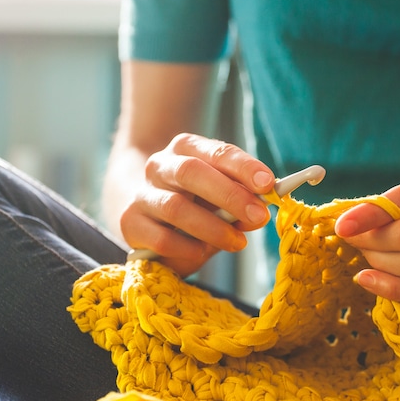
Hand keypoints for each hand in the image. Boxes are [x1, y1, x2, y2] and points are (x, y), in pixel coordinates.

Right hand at [119, 133, 274, 276]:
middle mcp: (160, 165)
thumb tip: (261, 214)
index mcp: (186, 148)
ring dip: (213, 227)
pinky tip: (202, 253)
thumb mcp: (222, 198)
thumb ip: (242, 201)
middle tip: (260, 216)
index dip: (244, 167)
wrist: (148, 216)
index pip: (217, 151)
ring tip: (238, 242)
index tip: (269, 184)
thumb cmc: (196, 204)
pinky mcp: (130, 223)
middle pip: (192, 173)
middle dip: (230, 195)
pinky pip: (161, 238)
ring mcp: (142, 193)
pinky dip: (187, 247)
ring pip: (176, 207)